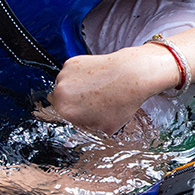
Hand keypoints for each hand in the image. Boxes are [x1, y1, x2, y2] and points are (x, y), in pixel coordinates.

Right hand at [47, 45, 177, 133]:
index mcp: (65, 110)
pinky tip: (95, 78)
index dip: (75, 117)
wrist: (133, 75)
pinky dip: (79, 75)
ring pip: (65, 86)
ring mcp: (65, 74)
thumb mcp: (105, 129)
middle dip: (73, 102)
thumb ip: (88, 131)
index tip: (85, 113)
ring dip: (75, 88)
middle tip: (92, 101)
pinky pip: (71, 73)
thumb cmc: (122, 102)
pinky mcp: (72, 61)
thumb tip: (80, 132)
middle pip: (60, 101)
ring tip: (96, 89)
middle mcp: (60, 91)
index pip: (62, 118)